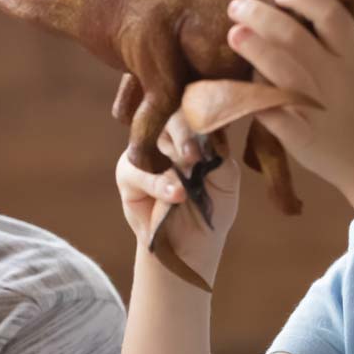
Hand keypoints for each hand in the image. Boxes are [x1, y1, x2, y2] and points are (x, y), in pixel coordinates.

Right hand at [117, 113, 245, 287]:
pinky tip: (176, 194)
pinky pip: (135, 171)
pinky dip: (156, 183)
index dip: (200, 114)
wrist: (193, 245)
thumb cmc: (213, 207)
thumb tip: (210, 132)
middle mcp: (167, 137)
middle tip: (196, 151)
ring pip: (151, 137)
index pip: (193, 108)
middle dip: (184, 130)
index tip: (212, 128)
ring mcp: (146, 153)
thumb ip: (219, 154)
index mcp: (193, 131)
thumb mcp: (226, 180)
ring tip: (190, 167)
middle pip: (170, 116)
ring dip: (171, 150)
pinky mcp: (128, 174)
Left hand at [225, 0, 353, 194]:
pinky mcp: (303, 139)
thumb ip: (332, 19)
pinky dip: (257, 101)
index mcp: (351, 53)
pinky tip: (237, 88)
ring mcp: (319, 109)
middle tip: (236, 6)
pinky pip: (276, 117)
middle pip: (295, 38)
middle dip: (262, 17)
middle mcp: (336, 78)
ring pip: (283, 74)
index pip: (328, 12)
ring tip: (234, 34)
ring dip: (255, 51)